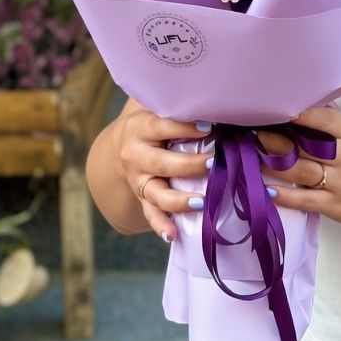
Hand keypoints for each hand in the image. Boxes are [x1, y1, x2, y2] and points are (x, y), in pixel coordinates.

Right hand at [113, 104, 215, 241]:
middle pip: (162, 163)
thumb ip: (182, 111)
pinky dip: (161, 226)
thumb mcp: (159, 112)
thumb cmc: (154, 125)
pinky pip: (151, 214)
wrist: (120, 148)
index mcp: (142, 128)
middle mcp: (137, 155)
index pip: (164, 126)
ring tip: (202, 202)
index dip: (185, 127)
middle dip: (189, 165)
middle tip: (214, 162)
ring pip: (157, 193)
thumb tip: (220, 105)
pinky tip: (173, 235)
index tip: (210, 127)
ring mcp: (139, 181)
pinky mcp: (142, 199)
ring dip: (179, 200)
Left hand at [258, 106, 340, 237]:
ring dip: (271, 163)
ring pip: (299, 170)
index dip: (294, 114)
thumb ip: (331, 124)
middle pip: (305, 145)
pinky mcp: (333, 206)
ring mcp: (340, 183)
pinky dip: (282, 194)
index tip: (271, 108)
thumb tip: (295, 107)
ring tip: (251, 154)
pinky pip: (302, 199)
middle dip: (274, 138)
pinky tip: (264, 186)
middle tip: (250, 131)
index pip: (322, 119)